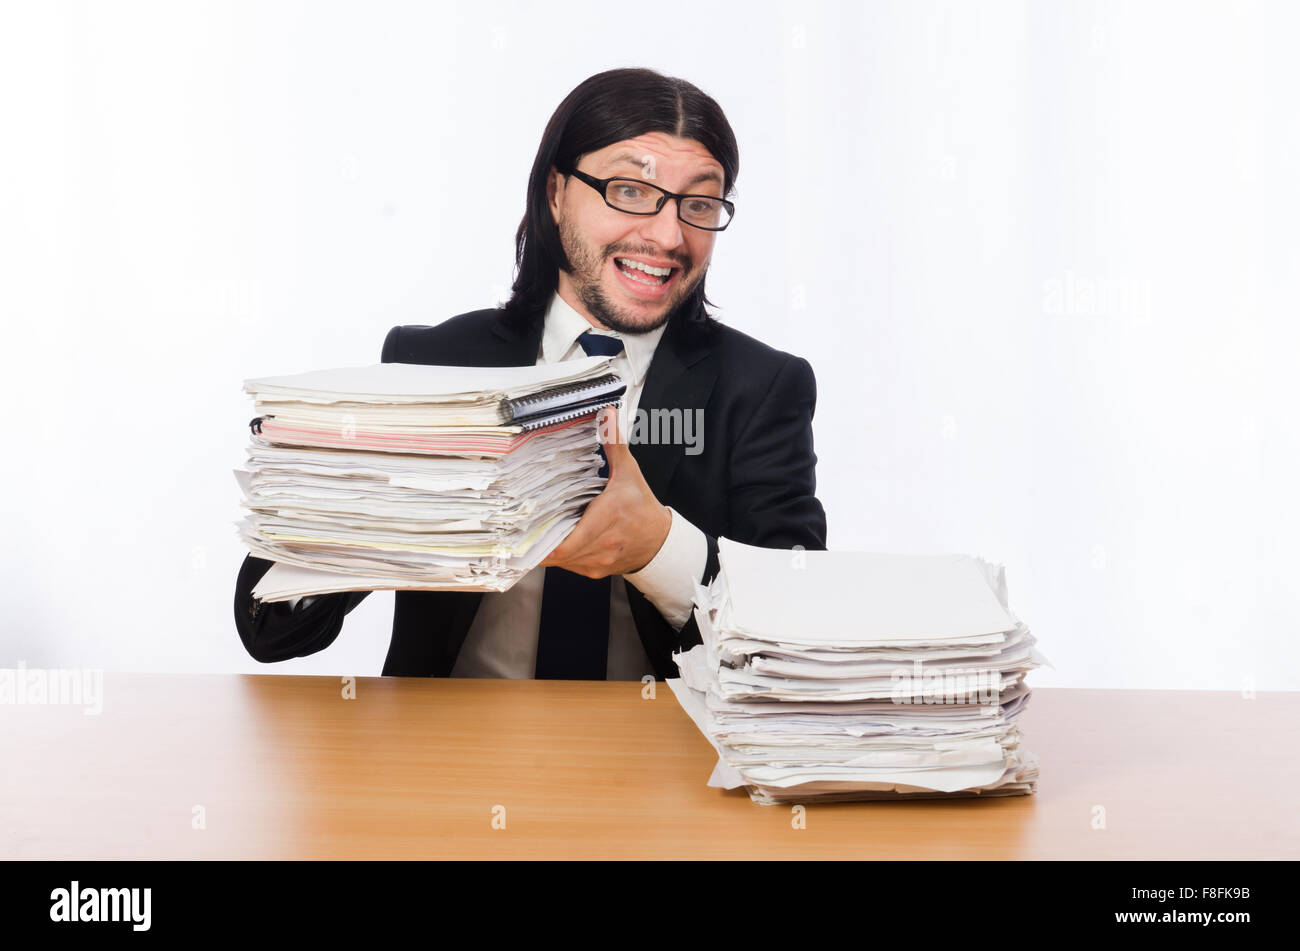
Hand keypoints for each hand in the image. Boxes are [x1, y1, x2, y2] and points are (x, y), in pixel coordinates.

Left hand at [540, 407, 671, 577]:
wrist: (660, 541)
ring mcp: (598, 561)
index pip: (566, 543)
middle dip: (539, 541)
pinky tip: (555, 541)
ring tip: (536, 533)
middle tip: (522, 529)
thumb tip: (608, 415)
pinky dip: (559, 556)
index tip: (526, 531)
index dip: (542, 542)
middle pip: (557, 553)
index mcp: (607, 517)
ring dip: (547, 550)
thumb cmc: (642, 508)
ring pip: (560, 562)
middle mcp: (602, 544)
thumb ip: (615, 444)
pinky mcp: (595, 570)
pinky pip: (569, 567)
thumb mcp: (629, 473)